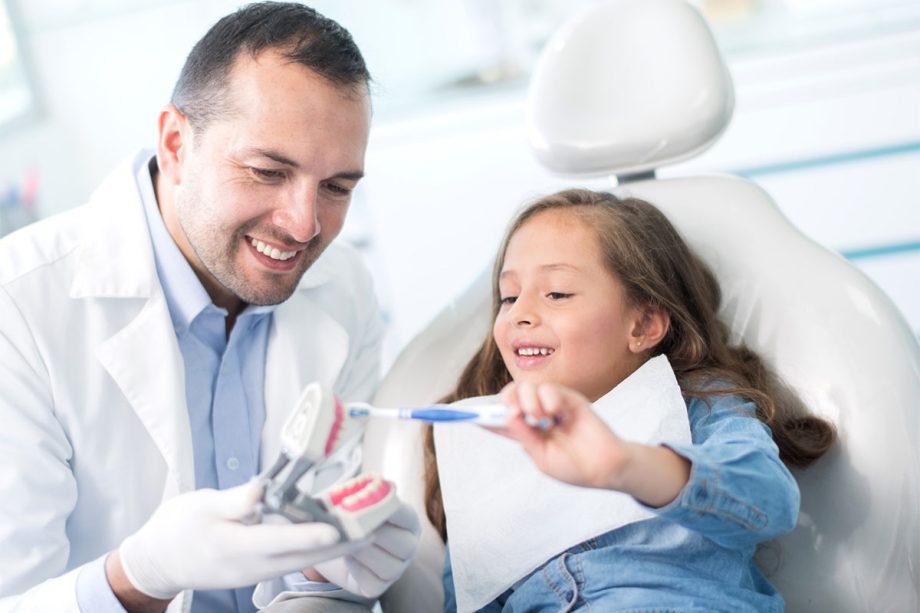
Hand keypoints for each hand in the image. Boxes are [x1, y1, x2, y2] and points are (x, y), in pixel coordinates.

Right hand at [118, 481, 345, 599]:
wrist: (158, 562)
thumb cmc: (177, 529)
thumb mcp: (202, 506)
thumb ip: (236, 500)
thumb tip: (263, 492)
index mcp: (233, 547)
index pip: (278, 541)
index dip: (308, 535)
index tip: (336, 528)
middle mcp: (250, 566)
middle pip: (303, 557)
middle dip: (340, 544)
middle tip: (373, 527)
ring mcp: (256, 573)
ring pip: (302, 562)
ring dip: (334, 548)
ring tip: (365, 531)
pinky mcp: (258, 571)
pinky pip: (293, 562)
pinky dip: (316, 549)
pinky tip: (334, 535)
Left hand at [311, 502, 419, 598]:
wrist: (337, 543)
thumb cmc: (351, 517)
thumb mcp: (356, 500)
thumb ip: (360, 492)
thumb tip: (358, 487)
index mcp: (409, 521)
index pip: (406, 515)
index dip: (391, 510)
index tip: (370, 501)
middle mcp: (409, 546)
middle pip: (403, 543)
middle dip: (376, 533)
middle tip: (353, 523)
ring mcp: (397, 569)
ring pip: (389, 566)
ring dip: (365, 552)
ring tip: (347, 539)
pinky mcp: (379, 587)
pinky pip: (373, 582)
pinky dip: (358, 570)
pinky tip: (348, 556)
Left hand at [501, 382, 690, 505]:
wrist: (604, 466)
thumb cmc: (574, 467)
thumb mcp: (543, 457)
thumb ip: (525, 436)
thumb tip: (508, 416)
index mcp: (525, 433)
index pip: (499, 421)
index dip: (484, 417)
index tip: (467, 416)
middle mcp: (535, 416)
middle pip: (510, 396)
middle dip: (508, 400)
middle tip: (515, 413)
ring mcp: (551, 406)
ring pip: (527, 387)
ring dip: (529, 401)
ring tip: (542, 420)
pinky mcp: (568, 400)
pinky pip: (550, 388)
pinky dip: (547, 399)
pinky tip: (555, 415)